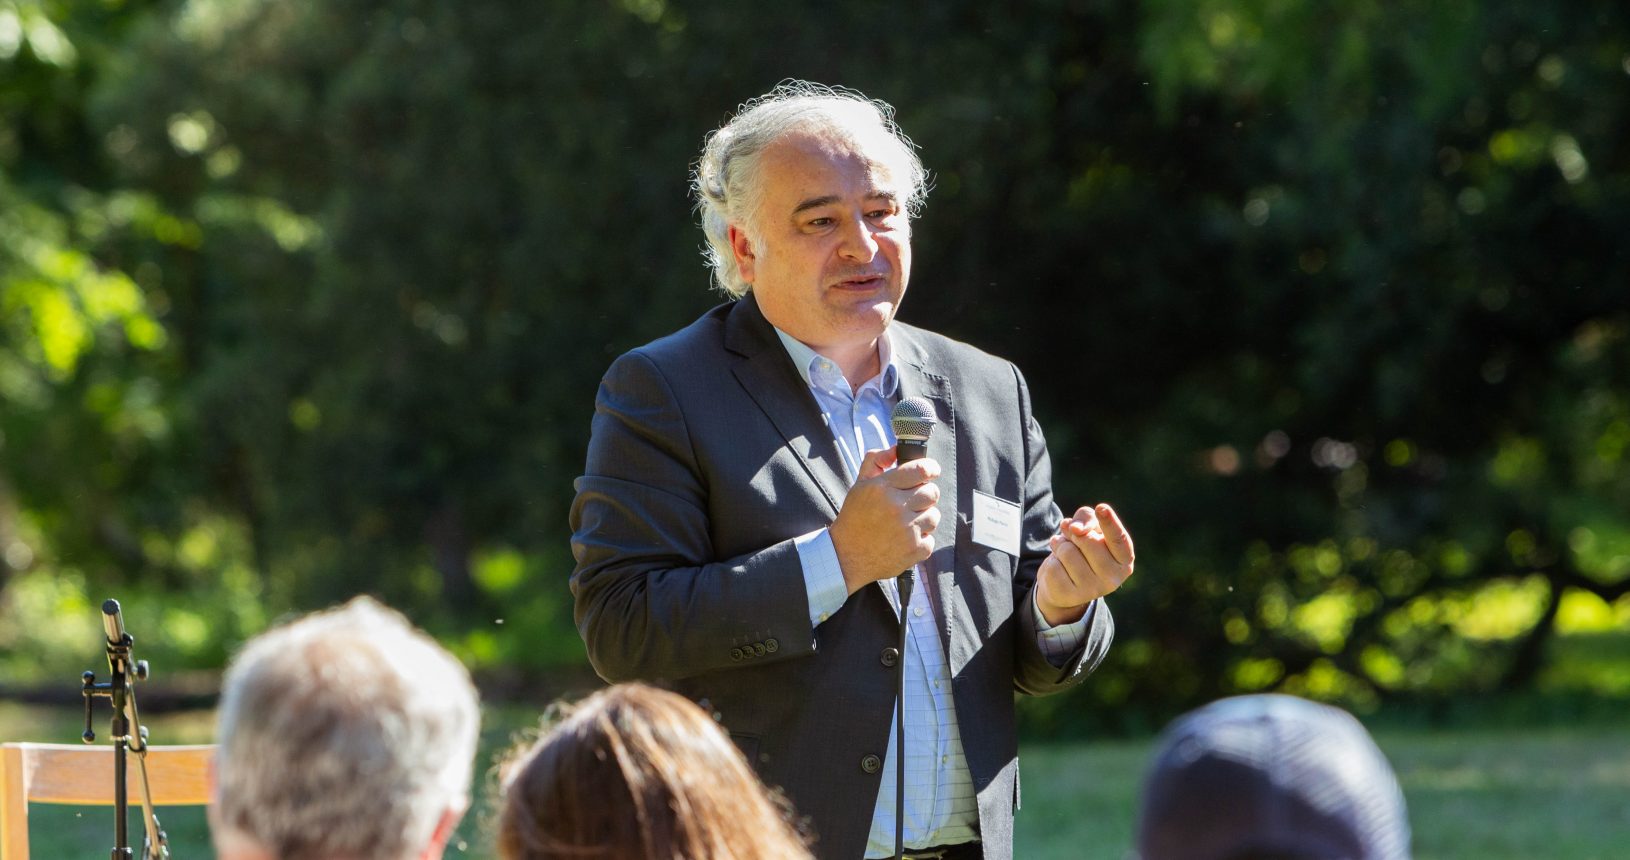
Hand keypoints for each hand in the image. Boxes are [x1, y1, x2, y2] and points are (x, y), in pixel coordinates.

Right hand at [829, 447, 941, 593]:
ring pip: (934, 516)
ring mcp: (907, 530)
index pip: (922, 470)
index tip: (931, 471)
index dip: (931, 469)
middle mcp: (896, 508)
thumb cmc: (855, 517)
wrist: (846, 556)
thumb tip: (896, 448)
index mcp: (883, 488)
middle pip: (932, 492)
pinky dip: (920, 540)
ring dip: (923, 518)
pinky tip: (903, 540)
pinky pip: (931, 539)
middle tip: (911, 501)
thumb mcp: (860, 485)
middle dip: (925, 495)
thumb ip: (876, 460)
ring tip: (905, 523)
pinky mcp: (914, 550)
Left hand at [1035, 503, 1134, 625]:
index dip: (1110, 522)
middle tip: (1074, 538)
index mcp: (1124, 560)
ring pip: (1068, 551)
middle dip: (1075, 533)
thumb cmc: (1084, 549)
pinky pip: (1054, 565)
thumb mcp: (1090, 527)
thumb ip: (1087, 518)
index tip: (1101, 508)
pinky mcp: (1069, 595)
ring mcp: (1092, 589)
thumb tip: (1076, 528)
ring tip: (1065, 552)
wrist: (1066, 582)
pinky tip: (1059, 566)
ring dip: (1061, 546)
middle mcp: (1113, 578)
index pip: (1119, 539)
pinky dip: (1052, 560)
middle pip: (1088, 540)